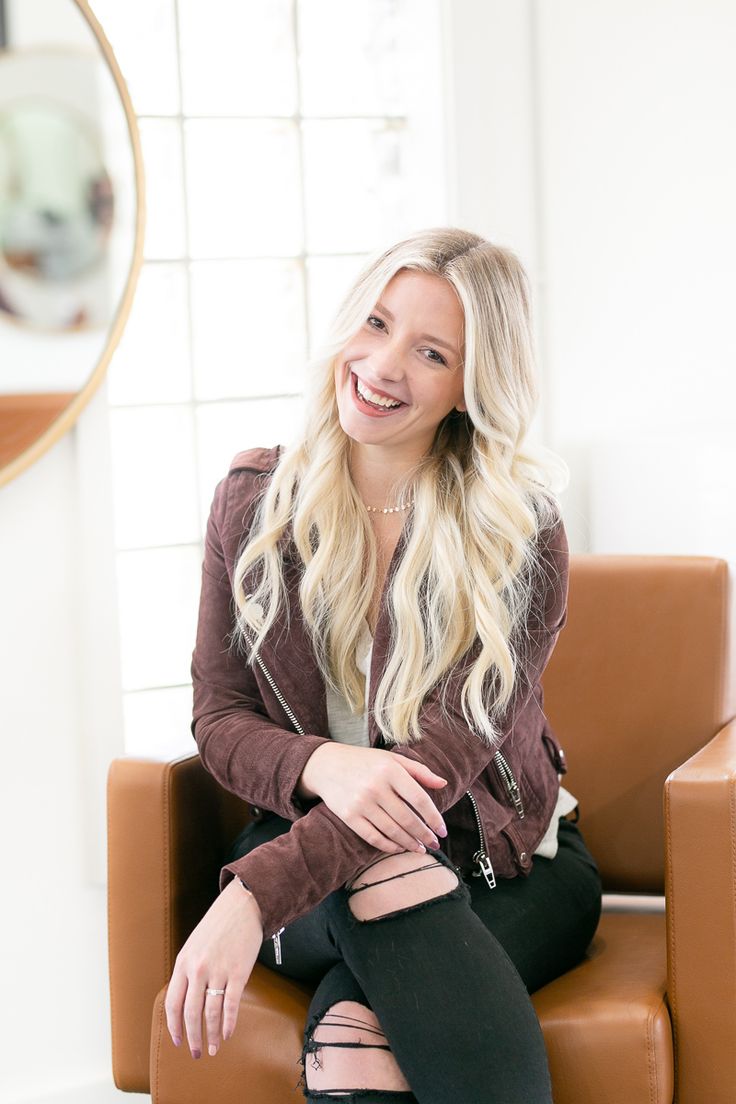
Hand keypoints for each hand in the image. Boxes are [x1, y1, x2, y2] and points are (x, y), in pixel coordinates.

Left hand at [164, 878, 263, 1059]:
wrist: (243, 905)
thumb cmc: (218, 924)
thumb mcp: (194, 945)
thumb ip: (189, 970)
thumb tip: (186, 999)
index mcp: (183, 962)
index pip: (173, 1003)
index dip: (174, 1026)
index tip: (178, 1041)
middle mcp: (198, 969)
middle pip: (190, 1013)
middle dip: (192, 1037)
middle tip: (196, 1053)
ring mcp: (218, 971)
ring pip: (211, 1013)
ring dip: (212, 1035)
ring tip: (213, 1048)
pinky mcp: (239, 972)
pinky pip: (231, 1005)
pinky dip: (229, 1023)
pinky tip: (228, 1034)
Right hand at [298, 743, 447, 852]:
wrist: (327, 765)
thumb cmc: (365, 761)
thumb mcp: (392, 758)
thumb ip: (419, 770)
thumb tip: (443, 784)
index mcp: (390, 770)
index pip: (419, 799)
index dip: (434, 817)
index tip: (442, 830)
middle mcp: (376, 787)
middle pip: (407, 819)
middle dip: (424, 835)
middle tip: (435, 844)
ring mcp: (361, 803)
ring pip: (392, 831)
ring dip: (409, 843)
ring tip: (420, 848)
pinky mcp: (349, 816)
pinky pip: (373, 837)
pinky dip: (389, 846)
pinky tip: (399, 848)